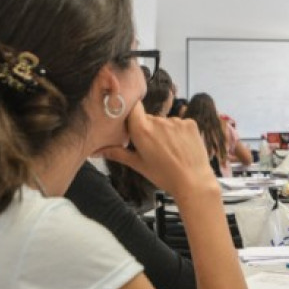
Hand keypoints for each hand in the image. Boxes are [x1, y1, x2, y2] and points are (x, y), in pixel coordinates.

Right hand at [100, 104, 217, 200]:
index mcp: (142, 130)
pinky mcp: (190, 123)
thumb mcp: (138, 165)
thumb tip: (95, 151)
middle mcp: (158, 121)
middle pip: (148, 118)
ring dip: (164, 132)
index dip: (131, 109)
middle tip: (153, 148)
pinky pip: (180, 124)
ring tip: (170, 151)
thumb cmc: (164, 176)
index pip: (132, 106)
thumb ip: (117, 153)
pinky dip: (179, 133)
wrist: (193, 182)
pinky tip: (181, 147)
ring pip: (165, 122)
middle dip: (148, 129)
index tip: (130, 118)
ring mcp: (176, 121)